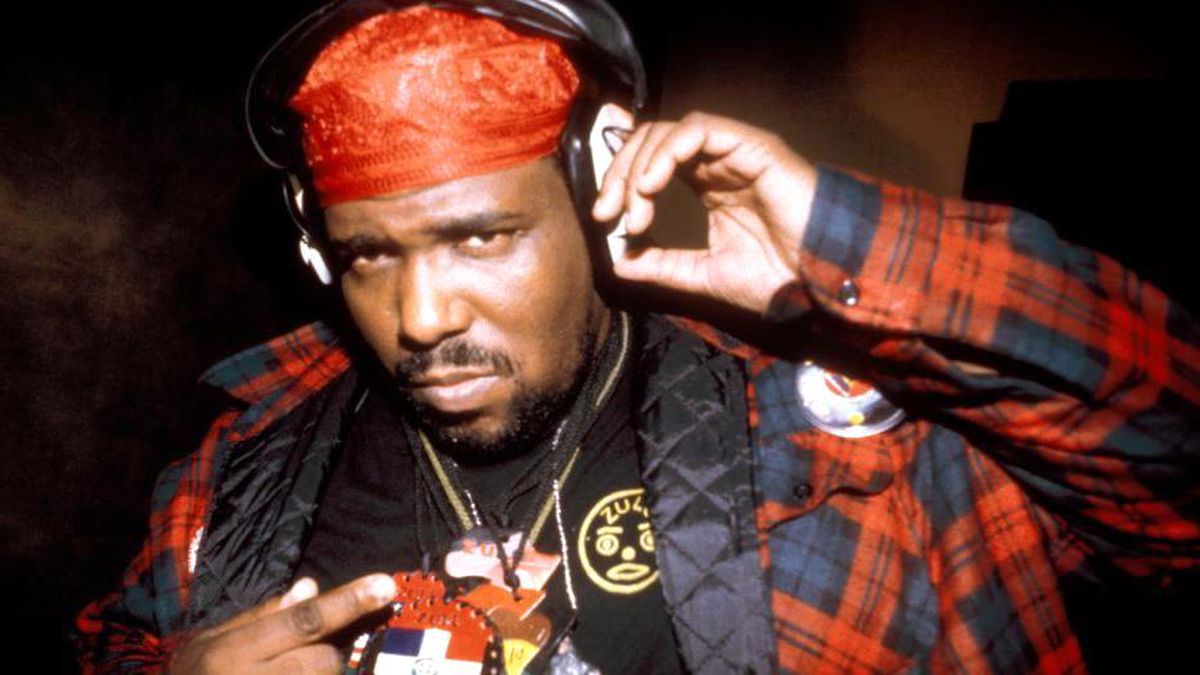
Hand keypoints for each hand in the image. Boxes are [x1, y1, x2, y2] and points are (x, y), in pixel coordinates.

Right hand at [168, 574, 394, 673]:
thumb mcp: (212, 641)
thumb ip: (262, 615)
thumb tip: (311, 588)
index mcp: (231, 653)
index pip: (302, 622)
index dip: (348, 603)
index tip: (387, 586)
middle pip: (324, 661)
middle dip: (329, 654)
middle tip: (310, 653)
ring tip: (292, 670)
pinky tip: (300, 673)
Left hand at [592, 111, 818, 314]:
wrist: (818, 279)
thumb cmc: (776, 277)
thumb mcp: (703, 275)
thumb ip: (661, 266)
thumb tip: (618, 259)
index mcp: (707, 186)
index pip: (650, 164)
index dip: (620, 184)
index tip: (605, 220)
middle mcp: (716, 163)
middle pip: (651, 142)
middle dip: (619, 173)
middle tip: (608, 210)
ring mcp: (734, 151)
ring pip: (668, 131)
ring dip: (640, 164)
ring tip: (636, 204)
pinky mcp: (750, 145)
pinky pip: (698, 128)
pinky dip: (667, 151)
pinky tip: (654, 183)